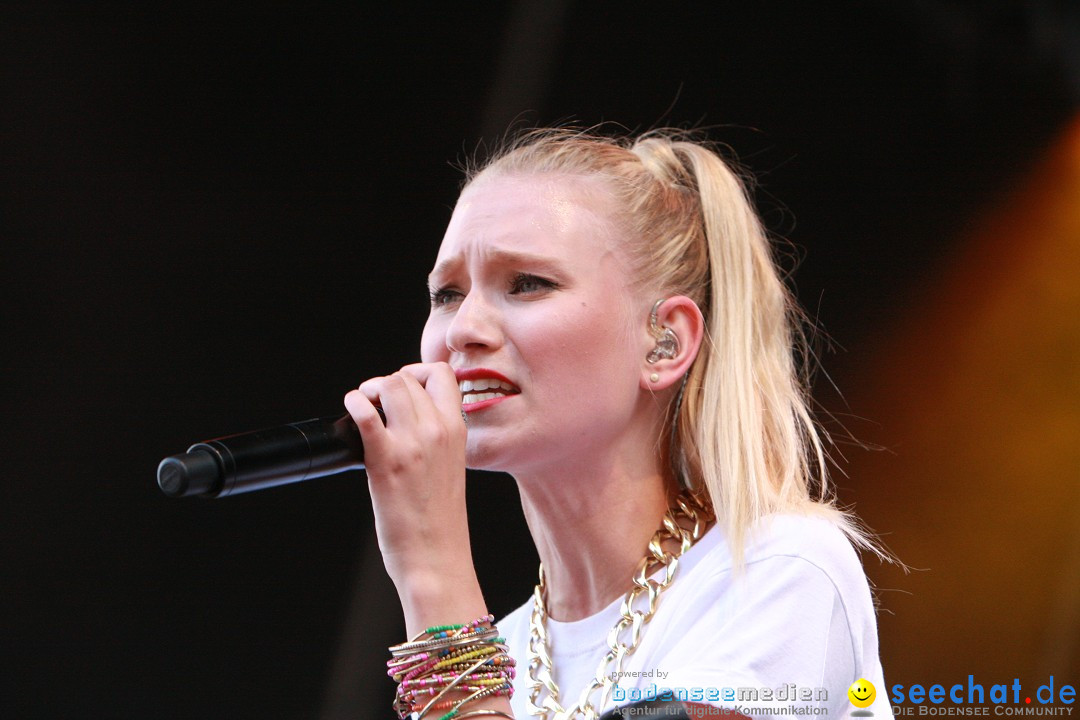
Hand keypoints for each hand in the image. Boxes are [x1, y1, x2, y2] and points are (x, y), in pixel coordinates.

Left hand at [344, 362, 468, 586]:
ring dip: (369, 390)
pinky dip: (354, 404)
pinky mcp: (386, 461)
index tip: (404, 385)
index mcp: (457, 431)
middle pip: (408, 377)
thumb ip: (435, 439)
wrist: (437, 557)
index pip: (443, 374)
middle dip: (386, 382)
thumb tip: (405, 421)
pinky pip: (366, 414)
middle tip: (375, 401)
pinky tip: (351, 410)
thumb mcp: (450, 468)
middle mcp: (438, 431)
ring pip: (388, 386)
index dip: (417, 372)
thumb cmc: (440, 522)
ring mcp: (413, 444)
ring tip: (363, 406)